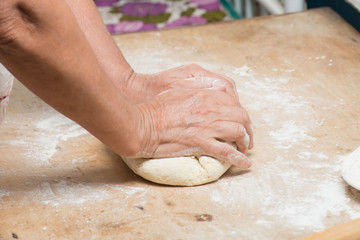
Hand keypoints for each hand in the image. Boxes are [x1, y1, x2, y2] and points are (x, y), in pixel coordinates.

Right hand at [132, 88, 251, 167]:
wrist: (142, 125)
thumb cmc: (155, 107)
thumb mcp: (177, 89)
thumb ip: (198, 87)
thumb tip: (215, 87)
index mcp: (203, 95)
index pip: (233, 101)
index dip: (240, 111)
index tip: (239, 119)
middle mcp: (209, 109)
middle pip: (240, 116)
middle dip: (248, 127)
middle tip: (247, 135)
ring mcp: (205, 127)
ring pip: (238, 132)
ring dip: (245, 141)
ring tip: (244, 147)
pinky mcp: (200, 143)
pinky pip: (226, 152)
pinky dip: (238, 158)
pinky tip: (245, 163)